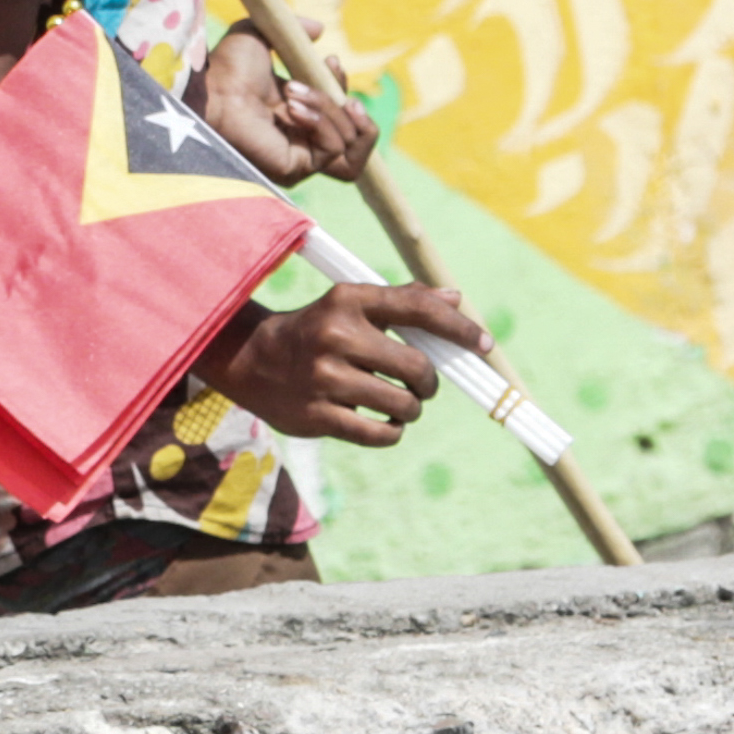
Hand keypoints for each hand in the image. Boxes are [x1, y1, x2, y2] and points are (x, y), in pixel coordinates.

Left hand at [193, 27, 378, 186]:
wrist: (212, 91)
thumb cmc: (227, 67)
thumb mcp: (262, 37)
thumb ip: (293, 31)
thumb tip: (320, 28)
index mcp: (294, 112)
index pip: (338, 111)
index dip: (341, 86)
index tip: (331, 60)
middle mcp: (299, 137)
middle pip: (353, 132)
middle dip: (346, 102)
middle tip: (329, 73)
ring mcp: (299, 155)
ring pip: (347, 138)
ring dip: (328, 107)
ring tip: (293, 92)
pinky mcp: (297, 168)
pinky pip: (333, 149)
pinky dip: (321, 124)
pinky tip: (294, 108)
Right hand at [196, 283, 491, 446]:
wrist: (250, 359)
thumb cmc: (315, 330)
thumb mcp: (349, 305)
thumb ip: (402, 301)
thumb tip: (456, 298)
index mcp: (347, 300)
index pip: (416, 308)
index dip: (457, 327)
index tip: (482, 344)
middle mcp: (336, 336)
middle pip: (417, 367)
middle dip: (428, 381)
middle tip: (421, 383)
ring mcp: (325, 378)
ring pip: (403, 405)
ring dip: (411, 409)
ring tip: (400, 404)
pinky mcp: (318, 416)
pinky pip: (380, 434)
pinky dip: (393, 432)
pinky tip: (385, 423)